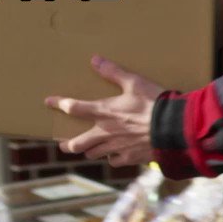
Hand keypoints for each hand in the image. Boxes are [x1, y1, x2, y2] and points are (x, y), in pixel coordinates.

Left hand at [46, 55, 163, 166]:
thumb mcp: (135, 83)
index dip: (59, 104)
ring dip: (90, 151)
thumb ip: (114, 72)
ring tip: (89, 150)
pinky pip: (114, 161)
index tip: (49, 102)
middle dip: (69, 144)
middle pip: (78, 143)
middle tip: (64, 144)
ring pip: (94, 154)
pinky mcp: (130, 158)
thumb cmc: (154, 104)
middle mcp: (105, 132)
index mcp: (104, 112)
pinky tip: (115, 155)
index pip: (74, 108)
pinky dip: (112, 158)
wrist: (173, 129)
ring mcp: (117, 147)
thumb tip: (95, 59)